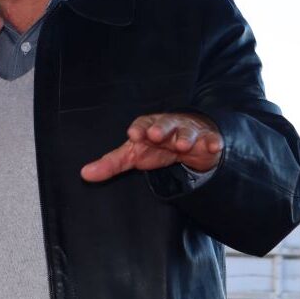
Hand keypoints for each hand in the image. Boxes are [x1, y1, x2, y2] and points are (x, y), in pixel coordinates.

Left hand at [81, 113, 222, 181]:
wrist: (189, 139)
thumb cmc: (157, 145)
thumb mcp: (134, 154)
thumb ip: (111, 164)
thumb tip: (85, 174)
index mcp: (149, 127)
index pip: (142, 125)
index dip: (138, 129)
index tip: (133, 135)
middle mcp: (169, 126)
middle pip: (165, 124)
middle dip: (161, 128)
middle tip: (156, 134)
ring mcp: (189, 131)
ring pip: (187, 131)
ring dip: (185, 136)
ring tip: (182, 144)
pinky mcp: (207, 139)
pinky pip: (211, 139)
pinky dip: (213, 142)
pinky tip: (214, 145)